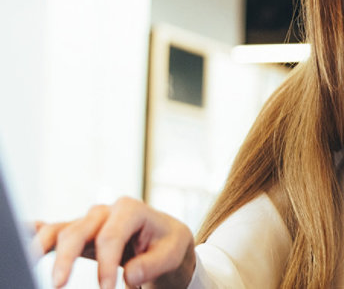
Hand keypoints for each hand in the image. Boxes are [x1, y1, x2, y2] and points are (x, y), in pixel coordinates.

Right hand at [35, 196, 194, 288]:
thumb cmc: (168, 243)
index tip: (107, 288)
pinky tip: (23, 242)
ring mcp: (89, 222)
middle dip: (66, 259)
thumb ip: (153, 263)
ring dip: (43, 248)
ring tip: (29, 263)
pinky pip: (52, 231)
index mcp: (131, 209)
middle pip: (78, 231)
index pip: (110, 236)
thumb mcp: (173, 252)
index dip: (106, 263)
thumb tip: (129, 275)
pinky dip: (35, 234)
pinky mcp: (79, 234)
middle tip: (59, 286)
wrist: (164, 238)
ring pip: (60, 231)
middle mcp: (105, 212)